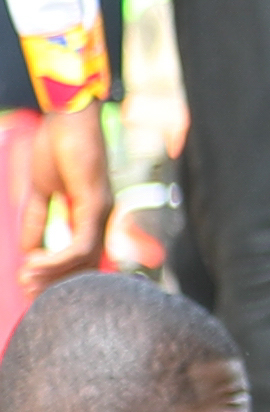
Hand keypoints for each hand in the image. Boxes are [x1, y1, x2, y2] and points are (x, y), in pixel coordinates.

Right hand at [14, 110, 105, 287]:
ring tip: (25, 278)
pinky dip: (58, 257)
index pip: (81, 258)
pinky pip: (80, 243)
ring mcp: (102, 212)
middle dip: (55, 282)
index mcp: (91, 215)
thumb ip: (37, 221)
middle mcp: (101, 218)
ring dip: (53, 273)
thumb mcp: (40, 192)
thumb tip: (28, 251)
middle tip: (27, 293)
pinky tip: (35, 261)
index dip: (57, 275)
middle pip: (86, 265)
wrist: (68, 118)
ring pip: (84, 259)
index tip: (30, 287)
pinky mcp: (95, 204)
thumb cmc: (57, 148)